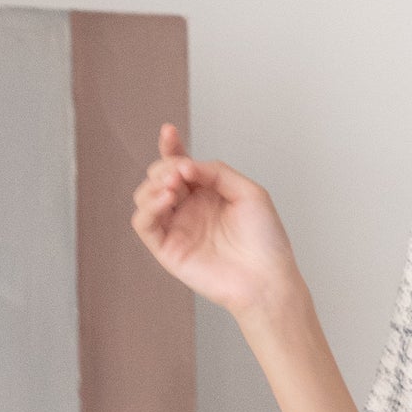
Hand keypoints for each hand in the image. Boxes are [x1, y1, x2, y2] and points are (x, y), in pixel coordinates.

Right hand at [129, 124, 298, 318]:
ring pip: (145, 197)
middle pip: (159, 176)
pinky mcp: (167, 250)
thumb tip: (185, 165)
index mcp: (207, 193)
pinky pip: (144, 224)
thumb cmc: (265, 240)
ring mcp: (177, 229)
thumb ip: (216, 172)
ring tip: (173, 185)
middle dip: (165, 167)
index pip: (180, 165)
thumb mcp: (248, 192)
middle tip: (181, 173)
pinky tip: (165, 198)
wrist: (267, 279)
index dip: (171, 147)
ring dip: (154, 184)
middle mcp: (189, 209)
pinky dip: (148, 207)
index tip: (169, 132)